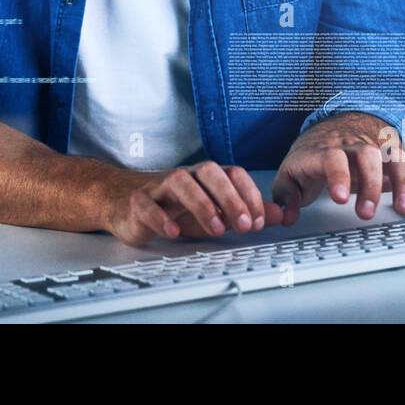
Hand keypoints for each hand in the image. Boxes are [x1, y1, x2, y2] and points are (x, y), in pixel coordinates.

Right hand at [104, 161, 286, 246]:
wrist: (125, 202)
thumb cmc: (173, 206)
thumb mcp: (214, 211)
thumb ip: (245, 212)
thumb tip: (279, 214)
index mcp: (206, 176)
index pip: (233, 173)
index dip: (248, 195)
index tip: (257, 221)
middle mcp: (186, 175)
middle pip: (210, 172)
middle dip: (230, 197)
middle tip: (244, 225)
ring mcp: (160, 186)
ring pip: (180, 182)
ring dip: (202, 204)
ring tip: (216, 228)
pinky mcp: (138, 201)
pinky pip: (147, 203)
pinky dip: (161, 217)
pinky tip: (173, 232)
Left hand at [271, 112, 404, 226]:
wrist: (333, 126)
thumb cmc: (313, 155)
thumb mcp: (291, 173)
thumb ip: (286, 196)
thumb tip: (285, 216)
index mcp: (326, 149)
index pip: (332, 156)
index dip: (338, 174)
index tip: (339, 197)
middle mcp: (355, 144)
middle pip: (366, 156)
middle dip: (370, 184)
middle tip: (366, 212)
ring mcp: (378, 147)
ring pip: (394, 158)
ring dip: (401, 183)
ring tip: (402, 209)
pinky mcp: (396, 154)